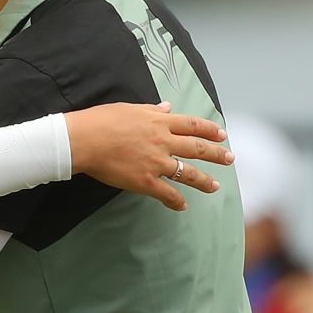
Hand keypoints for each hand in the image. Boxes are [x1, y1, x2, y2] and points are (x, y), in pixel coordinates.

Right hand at [64, 102, 233, 210]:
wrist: (82, 140)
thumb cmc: (100, 120)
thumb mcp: (128, 108)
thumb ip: (151, 110)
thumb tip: (167, 107)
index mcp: (159, 122)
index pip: (192, 125)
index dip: (210, 130)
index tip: (222, 134)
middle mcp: (163, 141)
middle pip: (197, 148)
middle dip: (217, 154)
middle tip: (230, 159)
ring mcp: (156, 162)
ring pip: (188, 173)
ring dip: (204, 181)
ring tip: (214, 186)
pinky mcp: (145, 181)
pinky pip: (168, 193)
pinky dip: (177, 201)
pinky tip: (183, 206)